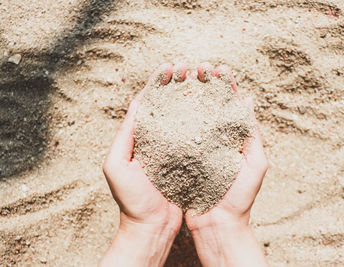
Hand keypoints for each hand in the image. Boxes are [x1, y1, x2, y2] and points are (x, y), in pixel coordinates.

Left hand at [100, 63, 186, 266]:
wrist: (151, 226)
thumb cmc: (131, 199)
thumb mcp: (117, 165)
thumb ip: (125, 134)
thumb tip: (138, 102)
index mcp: (139, 137)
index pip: (149, 103)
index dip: (158, 83)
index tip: (170, 67)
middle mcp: (158, 139)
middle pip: (169, 105)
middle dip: (179, 85)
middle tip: (192, 68)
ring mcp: (174, 149)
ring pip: (186, 117)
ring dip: (194, 98)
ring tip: (206, 81)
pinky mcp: (189, 160)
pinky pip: (198, 136)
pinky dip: (205, 121)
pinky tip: (215, 109)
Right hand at [185, 63, 268, 266]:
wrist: (218, 224)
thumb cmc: (240, 198)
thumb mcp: (255, 165)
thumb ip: (252, 135)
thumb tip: (247, 100)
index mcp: (234, 137)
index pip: (231, 105)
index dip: (226, 85)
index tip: (219, 69)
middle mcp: (214, 138)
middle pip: (210, 105)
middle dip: (206, 84)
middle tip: (199, 67)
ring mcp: (197, 146)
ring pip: (192, 114)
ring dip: (189, 94)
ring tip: (183, 76)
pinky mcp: (182, 156)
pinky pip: (177, 133)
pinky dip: (173, 116)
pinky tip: (168, 102)